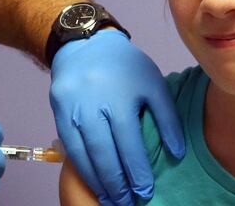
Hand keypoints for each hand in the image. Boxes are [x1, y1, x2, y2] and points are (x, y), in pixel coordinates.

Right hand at [49, 30, 184, 205]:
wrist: (84, 45)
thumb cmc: (125, 66)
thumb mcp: (153, 84)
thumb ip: (167, 118)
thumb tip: (177, 152)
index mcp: (120, 97)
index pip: (129, 143)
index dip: (137, 171)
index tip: (145, 191)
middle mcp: (93, 105)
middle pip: (105, 154)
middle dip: (117, 184)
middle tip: (128, 203)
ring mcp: (72, 110)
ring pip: (84, 155)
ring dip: (98, 181)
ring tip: (111, 199)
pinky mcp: (58, 114)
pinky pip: (70, 148)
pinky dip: (82, 168)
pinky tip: (94, 180)